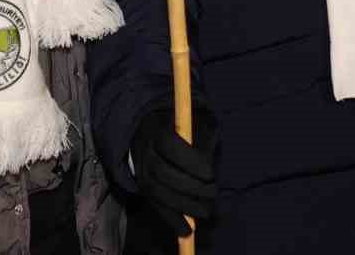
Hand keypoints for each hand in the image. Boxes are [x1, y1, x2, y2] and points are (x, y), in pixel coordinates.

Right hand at [130, 109, 217, 237]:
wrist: (146, 134)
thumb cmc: (177, 129)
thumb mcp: (190, 124)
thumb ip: (200, 138)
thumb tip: (210, 160)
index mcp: (157, 132)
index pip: (171, 146)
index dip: (191, 161)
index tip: (210, 173)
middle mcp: (145, 153)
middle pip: (164, 173)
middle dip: (191, 186)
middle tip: (212, 192)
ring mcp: (141, 173)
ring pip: (159, 193)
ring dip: (184, 206)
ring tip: (205, 212)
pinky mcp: (142, 189)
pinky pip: (155, 206)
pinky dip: (171, 219)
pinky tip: (186, 230)